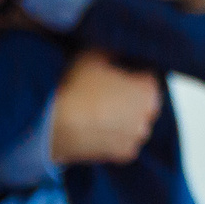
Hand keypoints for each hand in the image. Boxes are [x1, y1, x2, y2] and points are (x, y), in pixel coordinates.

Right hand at [46, 51, 161, 164]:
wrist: (54, 125)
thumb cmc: (76, 88)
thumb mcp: (93, 55)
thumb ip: (111, 49)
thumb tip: (118, 48)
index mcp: (149, 90)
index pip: (147, 76)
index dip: (130, 72)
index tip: (114, 73)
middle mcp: (149, 115)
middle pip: (142, 100)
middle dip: (128, 95)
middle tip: (103, 92)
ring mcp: (137, 137)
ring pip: (133, 122)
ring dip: (122, 117)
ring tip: (97, 111)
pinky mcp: (124, 155)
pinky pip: (123, 140)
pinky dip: (114, 135)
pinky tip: (96, 127)